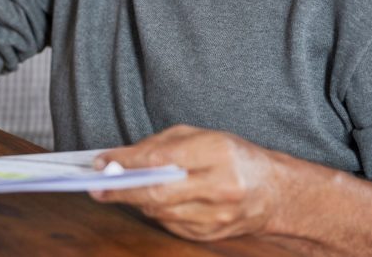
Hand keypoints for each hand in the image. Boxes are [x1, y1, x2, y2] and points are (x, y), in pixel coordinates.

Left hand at [91, 125, 283, 241]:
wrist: (275, 192)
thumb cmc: (234, 156)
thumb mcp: (202, 136)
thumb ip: (161, 145)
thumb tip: (120, 158)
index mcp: (218, 153)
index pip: (162, 159)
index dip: (126, 162)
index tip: (101, 161)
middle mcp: (221, 187)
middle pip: (158, 193)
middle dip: (121, 189)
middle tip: (95, 186)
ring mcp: (217, 216)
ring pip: (160, 212)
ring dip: (133, 200)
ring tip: (113, 190)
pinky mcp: (210, 235)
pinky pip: (169, 224)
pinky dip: (152, 212)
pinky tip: (144, 201)